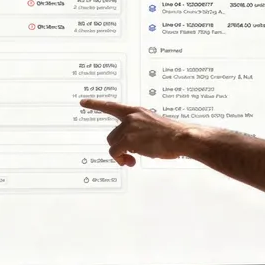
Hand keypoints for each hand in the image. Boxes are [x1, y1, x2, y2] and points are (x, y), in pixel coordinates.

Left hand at [79, 99, 196, 165]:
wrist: (181, 137)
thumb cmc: (173, 135)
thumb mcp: (155, 127)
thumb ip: (141, 131)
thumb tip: (132, 148)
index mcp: (137, 111)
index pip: (112, 106)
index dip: (96, 104)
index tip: (83, 102)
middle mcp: (130, 117)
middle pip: (112, 135)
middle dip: (119, 148)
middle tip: (130, 158)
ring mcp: (128, 127)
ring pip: (113, 145)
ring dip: (121, 155)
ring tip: (133, 160)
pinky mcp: (128, 139)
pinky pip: (115, 153)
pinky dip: (121, 159)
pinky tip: (132, 162)